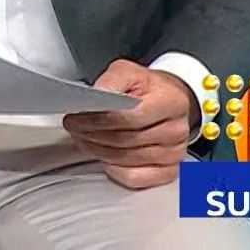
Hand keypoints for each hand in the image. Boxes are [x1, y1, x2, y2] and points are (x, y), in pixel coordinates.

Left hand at [62, 59, 197, 188]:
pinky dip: (114, 170)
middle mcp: (177, 130)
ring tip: (83, 138)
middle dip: (91, 135)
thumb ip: (111, 81)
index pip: (129, 117)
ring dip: (97, 150)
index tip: (75, 117)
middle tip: (73, 128)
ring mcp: (175, 153)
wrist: (169, 100)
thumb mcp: (128, 72)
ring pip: (126, 159)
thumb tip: (96, 97)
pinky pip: (136, 178)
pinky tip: (103, 158)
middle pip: (125, 140)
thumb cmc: (147, 88)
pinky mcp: (168, 170)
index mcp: (171, 101)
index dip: (97, 120)